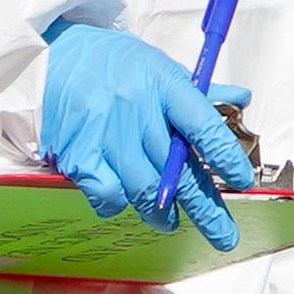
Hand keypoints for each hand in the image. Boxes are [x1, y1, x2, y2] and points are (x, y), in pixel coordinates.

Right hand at [38, 19, 253, 250]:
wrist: (51, 56)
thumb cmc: (112, 63)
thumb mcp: (160, 67)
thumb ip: (200, 92)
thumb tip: (241, 98)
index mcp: (164, 85)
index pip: (203, 127)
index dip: (226, 157)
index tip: (242, 180)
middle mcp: (137, 110)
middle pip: (178, 170)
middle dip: (206, 209)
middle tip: (224, 236)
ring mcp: (106, 134)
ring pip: (144, 191)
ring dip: (161, 214)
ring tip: (169, 223)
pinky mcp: (78, 154)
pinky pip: (107, 195)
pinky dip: (117, 204)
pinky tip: (122, 199)